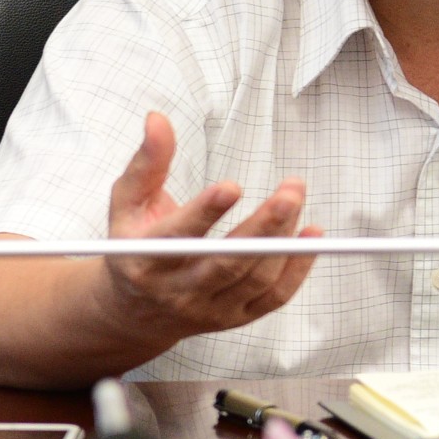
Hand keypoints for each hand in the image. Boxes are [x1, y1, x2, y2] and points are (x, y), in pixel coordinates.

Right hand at [102, 111, 321, 339]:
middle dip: (262, 227)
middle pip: (226, 264)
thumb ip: (147, 163)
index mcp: (145, 260)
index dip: (205, 214)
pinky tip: (310, 236)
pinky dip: (297, 269)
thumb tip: (157, 120)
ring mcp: (208, 309)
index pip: (178, 238)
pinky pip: (273, 299)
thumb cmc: (133, 247)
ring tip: (294, 198)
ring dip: (283, 239)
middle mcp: (177, 291)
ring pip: (254, 279)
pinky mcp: (234, 318)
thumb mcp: (127, 203)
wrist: (134, 312)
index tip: (232, 187)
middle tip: (290, 192)